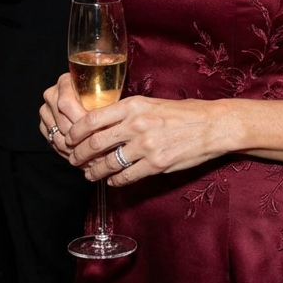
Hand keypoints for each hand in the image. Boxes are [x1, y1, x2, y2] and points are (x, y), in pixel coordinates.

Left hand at [41, 77, 231, 186]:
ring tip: (90, 174)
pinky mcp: (156, 164)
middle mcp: (136, 125)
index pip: (92, 119)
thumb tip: (103, 124)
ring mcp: (146, 146)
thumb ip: (127, 113)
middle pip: (94, 143)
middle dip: (79, 154)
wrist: (212, 125)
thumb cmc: (184, 113)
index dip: (75, 132)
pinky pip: (126, 176)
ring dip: (94, 171)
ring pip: (107, 163)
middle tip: (74, 160)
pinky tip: (113, 180)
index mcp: (133, 106)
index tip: (70, 138)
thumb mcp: (151, 103)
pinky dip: (115, 180)